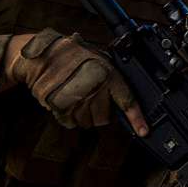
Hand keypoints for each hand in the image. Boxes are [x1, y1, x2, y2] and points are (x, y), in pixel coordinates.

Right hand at [5, 31, 147, 134]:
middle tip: (92, 98)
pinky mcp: (60, 108)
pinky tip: (67, 101)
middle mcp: (95, 89)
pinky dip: (69, 116)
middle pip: (105, 118)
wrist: (44, 55)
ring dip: (84, 115)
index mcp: (109, 75)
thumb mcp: (99, 59)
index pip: (127, 101)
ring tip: (77, 97)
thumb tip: (120, 95)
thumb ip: (111, 77)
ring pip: (88, 122)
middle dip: (101, 112)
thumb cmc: (71, 55)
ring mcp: (77, 100)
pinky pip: (71, 123)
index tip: (143, 131)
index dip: (137, 119)